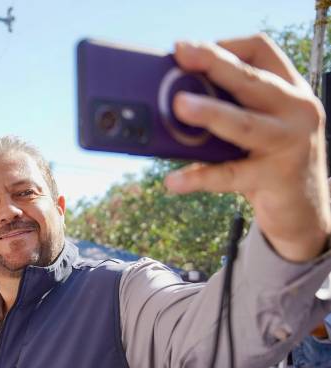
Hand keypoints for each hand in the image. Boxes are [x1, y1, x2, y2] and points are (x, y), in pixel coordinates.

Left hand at [165, 35, 330, 261]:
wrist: (304, 211)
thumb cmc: (270, 163)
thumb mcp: (259, 129)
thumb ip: (231, 111)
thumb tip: (173, 104)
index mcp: (291, 90)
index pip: (262, 51)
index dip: (226, 46)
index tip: (193, 50)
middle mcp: (297, 110)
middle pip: (251, 79)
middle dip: (214, 64)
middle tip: (182, 55)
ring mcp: (290, 143)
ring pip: (243, 123)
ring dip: (209, 113)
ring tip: (179, 106)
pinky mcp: (276, 177)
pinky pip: (230, 175)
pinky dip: (199, 178)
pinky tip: (173, 181)